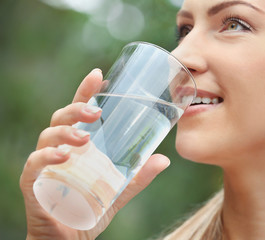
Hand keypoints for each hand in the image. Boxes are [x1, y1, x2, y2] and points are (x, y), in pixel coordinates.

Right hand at [19, 69, 169, 239]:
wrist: (70, 238)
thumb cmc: (90, 208)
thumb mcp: (119, 189)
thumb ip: (138, 176)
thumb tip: (164, 160)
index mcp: (80, 145)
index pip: (80, 112)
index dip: (87, 92)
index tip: (99, 75)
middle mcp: (61, 148)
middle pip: (63, 117)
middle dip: (77, 109)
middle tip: (96, 112)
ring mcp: (45, 163)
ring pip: (48, 136)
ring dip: (65, 132)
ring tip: (83, 137)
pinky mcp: (34, 182)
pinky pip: (35, 164)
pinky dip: (47, 158)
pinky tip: (64, 157)